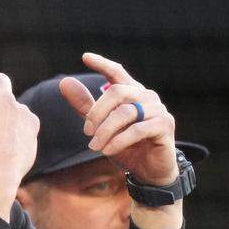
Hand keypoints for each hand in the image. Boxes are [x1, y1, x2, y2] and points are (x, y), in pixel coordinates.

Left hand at [59, 53, 176, 185]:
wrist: (150, 172)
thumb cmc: (126, 147)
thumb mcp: (101, 127)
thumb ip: (85, 106)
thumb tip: (64, 82)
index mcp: (132, 93)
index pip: (117, 72)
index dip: (102, 64)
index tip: (85, 57)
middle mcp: (147, 97)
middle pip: (117, 92)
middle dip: (97, 112)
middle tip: (86, 132)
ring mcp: (158, 110)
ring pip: (126, 112)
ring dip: (105, 131)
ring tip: (94, 146)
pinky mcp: (165, 125)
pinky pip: (137, 129)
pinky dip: (119, 141)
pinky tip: (107, 150)